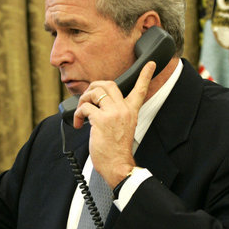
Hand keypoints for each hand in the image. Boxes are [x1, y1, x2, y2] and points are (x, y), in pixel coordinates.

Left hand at [74, 61, 155, 186]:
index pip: (140, 89)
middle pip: (109, 84)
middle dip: (94, 86)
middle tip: (87, 97)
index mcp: (131, 112)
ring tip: (82, 113)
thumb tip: (97, 108)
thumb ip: (115, 115)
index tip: (151, 63)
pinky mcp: (101, 120)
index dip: (145, 75)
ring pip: (95, 92)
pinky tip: (78, 124)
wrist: (118, 165)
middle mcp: (123, 110)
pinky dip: (78, 114)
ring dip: (83, 100)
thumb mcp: (122, 129)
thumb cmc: (117, 151)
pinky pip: (85, 108)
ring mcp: (112, 114)